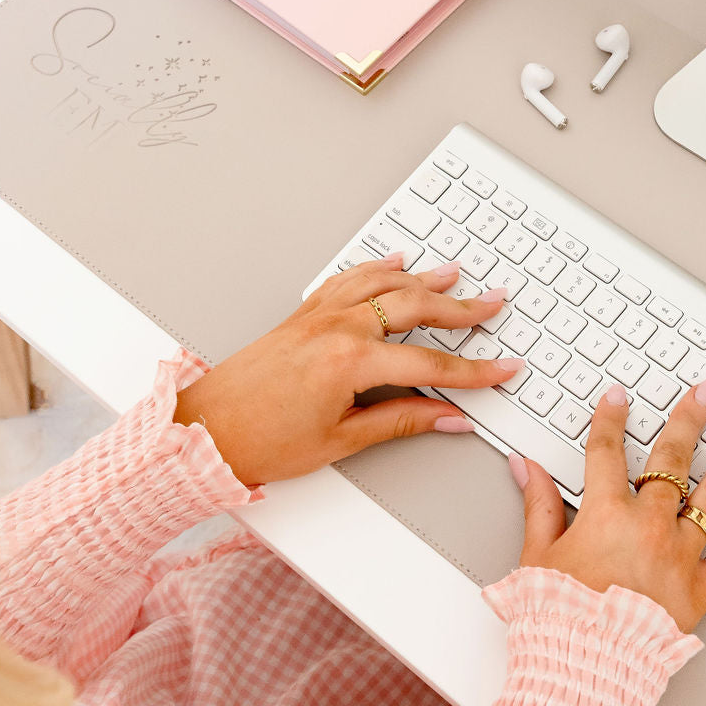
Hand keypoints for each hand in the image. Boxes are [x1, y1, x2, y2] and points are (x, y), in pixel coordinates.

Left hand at [173, 253, 524, 485]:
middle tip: (493, 307)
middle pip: (415, 309)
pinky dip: (376, 269)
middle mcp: (336, 328)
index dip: (474, 370)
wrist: (203, 430)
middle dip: (461, 309)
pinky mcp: (301, 315)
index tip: (503, 369)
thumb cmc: (261, 441)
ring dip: (423, 279)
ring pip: (383, 285)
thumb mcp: (341, 441)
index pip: (431, 363)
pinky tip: (394, 264)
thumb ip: (400, 421)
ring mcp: (317, 316)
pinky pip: (347, 280)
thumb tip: (446, 418)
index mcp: (350, 361)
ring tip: (455, 276)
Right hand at [509, 379, 705, 633]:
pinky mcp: (702, 588)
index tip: (618, 397)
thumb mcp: (538, 556)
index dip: (610, 419)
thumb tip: (527, 467)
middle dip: (689, 419)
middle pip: (672, 460)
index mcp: (606, 515)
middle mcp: (650, 527)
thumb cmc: (559, 619)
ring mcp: (681, 555)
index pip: (607, 452)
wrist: (585, 669)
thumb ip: (538, 505)